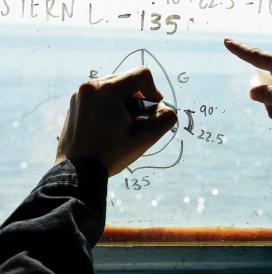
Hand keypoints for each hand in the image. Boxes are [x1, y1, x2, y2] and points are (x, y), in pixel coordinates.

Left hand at [55, 67, 177, 176]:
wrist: (77, 171)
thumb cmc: (112, 154)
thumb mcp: (147, 137)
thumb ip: (166, 118)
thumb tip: (165, 109)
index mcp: (107, 89)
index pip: (142, 74)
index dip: (154, 91)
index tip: (152, 112)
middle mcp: (91, 85)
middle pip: (128, 80)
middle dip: (139, 99)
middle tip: (137, 122)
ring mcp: (80, 94)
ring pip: (114, 88)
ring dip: (125, 103)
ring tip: (123, 126)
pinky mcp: (75, 103)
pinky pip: (100, 96)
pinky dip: (111, 107)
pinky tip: (109, 128)